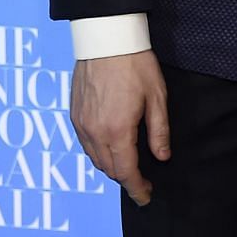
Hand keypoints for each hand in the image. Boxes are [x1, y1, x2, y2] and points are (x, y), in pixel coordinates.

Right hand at [71, 50, 168, 205]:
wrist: (106, 39)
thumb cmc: (136, 65)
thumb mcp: (157, 97)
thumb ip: (159, 131)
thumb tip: (162, 157)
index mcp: (117, 130)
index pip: (126, 171)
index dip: (137, 188)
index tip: (146, 196)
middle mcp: (94, 132)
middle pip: (109, 169)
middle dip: (125, 179)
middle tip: (141, 181)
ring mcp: (81, 124)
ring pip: (94, 159)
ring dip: (111, 167)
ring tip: (128, 166)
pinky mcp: (74, 115)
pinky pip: (85, 144)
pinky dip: (98, 153)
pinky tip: (110, 147)